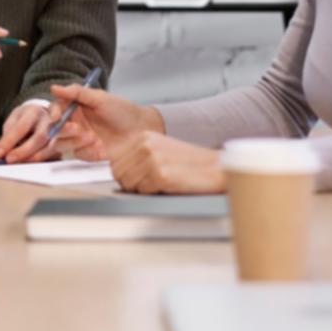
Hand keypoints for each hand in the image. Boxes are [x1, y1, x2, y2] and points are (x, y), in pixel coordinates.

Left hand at [0, 102, 61, 162]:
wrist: (42, 114)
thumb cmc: (25, 118)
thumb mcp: (14, 120)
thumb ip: (9, 134)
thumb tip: (1, 153)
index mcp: (33, 111)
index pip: (21, 127)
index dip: (9, 142)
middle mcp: (48, 120)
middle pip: (39, 137)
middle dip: (23, 151)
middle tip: (9, 160)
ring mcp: (58, 132)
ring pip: (49, 147)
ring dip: (34, 158)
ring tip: (20, 164)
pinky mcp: (63, 142)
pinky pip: (55, 154)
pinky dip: (42, 160)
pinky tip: (32, 164)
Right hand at [45, 82, 163, 160]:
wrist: (141, 131)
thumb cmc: (123, 111)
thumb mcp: (100, 98)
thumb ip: (77, 92)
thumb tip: (55, 88)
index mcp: (76, 107)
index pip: (56, 110)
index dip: (54, 113)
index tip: (57, 116)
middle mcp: (75, 123)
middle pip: (55, 128)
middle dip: (63, 129)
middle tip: (76, 128)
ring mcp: (80, 139)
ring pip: (62, 143)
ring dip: (73, 140)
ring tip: (91, 137)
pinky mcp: (87, 153)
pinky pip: (77, 154)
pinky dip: (86, 150)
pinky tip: (99, 146)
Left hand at [108, 131, 225, 194]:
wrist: (217, 168)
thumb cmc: (190, 164)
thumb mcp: (160, 150)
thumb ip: (138, 156)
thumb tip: (117, 171)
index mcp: (143, 136)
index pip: (115, 160)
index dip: (125, 174)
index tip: (138, 177)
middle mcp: (145, 145)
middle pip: (118, 173)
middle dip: (131, 183)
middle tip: (150, 184)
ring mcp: (152, 159)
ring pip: (128, 184)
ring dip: (141, 189)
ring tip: (160, 184)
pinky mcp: (160, 174)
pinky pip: (142, 192)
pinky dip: (152, 193)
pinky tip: (167, 186)